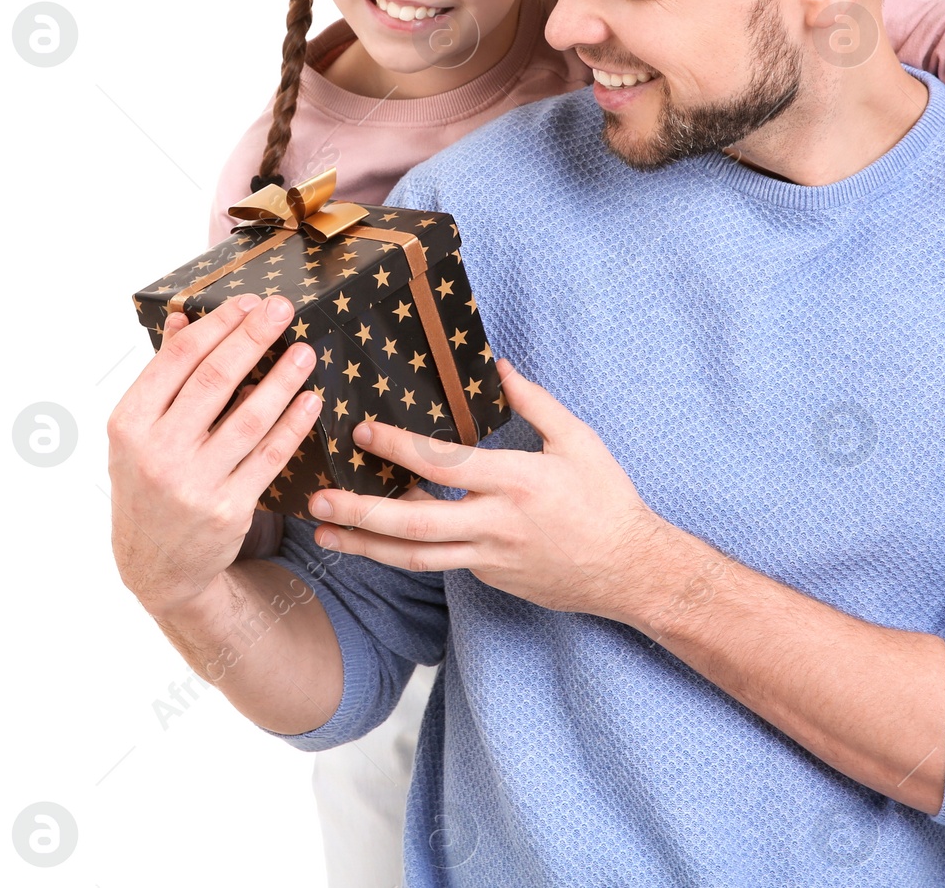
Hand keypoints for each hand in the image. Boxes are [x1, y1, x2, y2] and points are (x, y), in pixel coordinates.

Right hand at [107, 293, 322, 616]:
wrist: (156, 567)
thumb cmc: (147, 485)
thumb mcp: (138, 435)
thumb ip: (162, 376)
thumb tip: (183, 317)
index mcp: (129, 424)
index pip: (178, 360)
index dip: (218, 325)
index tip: (249, 302)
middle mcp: (156, 452)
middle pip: (214, 380)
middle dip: (253, 337)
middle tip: (284, 308)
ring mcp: (193, 483)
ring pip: (249, 418)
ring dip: (283, 380)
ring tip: (306, 352)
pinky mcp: (229, 509)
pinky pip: (270, 458)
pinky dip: (293, 426)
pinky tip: (310, 401)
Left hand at [303, 359, 671, 622]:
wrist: (629, 570)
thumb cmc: (607, 498)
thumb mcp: (578, 440)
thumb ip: (534, 402)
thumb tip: (498, 367)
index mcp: (516, 482)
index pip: (444, 465)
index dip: (398, 449)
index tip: (362, 433)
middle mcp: (496, 525)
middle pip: (414, 525)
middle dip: (359, 515)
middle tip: (316, 503)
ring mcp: (489, 558)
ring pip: (414, 558)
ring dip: (364, 546)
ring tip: (324, 534)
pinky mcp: (489, 577)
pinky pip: (439, 563)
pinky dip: (404, 550)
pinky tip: (377, 536)